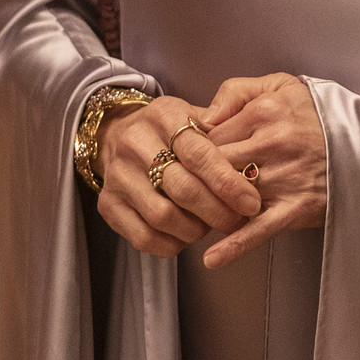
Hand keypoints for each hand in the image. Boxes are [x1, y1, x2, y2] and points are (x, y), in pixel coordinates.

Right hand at [94, 93, 263, 259]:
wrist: (120, 134)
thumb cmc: (173, 131)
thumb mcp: (197, 116)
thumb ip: (225, 132)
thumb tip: (251, 164)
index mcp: (163, 115)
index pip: (198, 153)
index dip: (227, 182)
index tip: (251, 203)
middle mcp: (134, 143)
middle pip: (183, 189)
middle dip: (217, 212)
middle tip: (237, 221)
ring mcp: (117, 176)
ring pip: (164, 217)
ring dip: (195, 229)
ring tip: (210, 224)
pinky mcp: (107, 205)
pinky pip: (144, 238)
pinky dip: (172, 244)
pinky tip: (185, 235)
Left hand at [196, 73, 325, 269]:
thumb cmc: (315, 115)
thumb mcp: (278, 85)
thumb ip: (235, 91)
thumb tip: (203, 117)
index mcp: (265, 112)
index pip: (210, 135)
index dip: (194, 150)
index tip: (186, 159)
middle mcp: (273, 144)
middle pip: (215, 167)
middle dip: (197, 181)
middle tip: (183, 189)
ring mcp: (285, 178)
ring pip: (231, 197)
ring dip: (210, 209)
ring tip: (192, 215)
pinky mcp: (297, 207)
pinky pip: (260, 229)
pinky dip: (235, 245)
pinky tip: (213, 257)